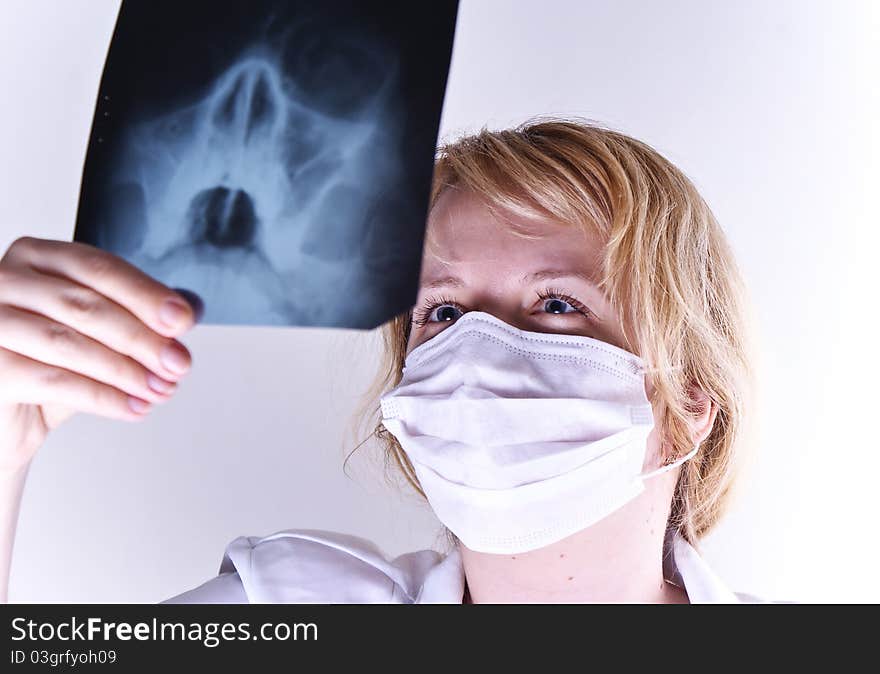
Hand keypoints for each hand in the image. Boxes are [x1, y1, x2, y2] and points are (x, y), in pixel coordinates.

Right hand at [0, 237, 195, 470]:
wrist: (9, 419)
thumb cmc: (53, 366)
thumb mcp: (100, 335)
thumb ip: (139, 317)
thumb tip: (187, 312)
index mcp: (38, 257)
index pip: (100, 268)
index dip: (147, 295)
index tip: (183, 321)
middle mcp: (6, 280)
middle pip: (87, 306)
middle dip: (142, 339)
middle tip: (178, 364)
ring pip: (69, 343)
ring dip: (126, 371)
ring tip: (160, 389)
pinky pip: (52, 381)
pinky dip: (102, 397)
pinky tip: (133, 407)